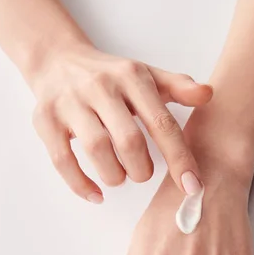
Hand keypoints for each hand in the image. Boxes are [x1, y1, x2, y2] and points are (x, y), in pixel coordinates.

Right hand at [30, 43, 211, 202]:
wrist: (58, 60)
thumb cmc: (111, 77)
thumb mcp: (147, 76)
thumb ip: (178, 87)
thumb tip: (208, 94)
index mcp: (132, 76)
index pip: (162, 122)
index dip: (180, 158)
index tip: (193, 187)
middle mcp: (100, 87)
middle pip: (129, 140)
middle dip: (142, 169)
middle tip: (143, 174)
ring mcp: (70, 102)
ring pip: (96, 149)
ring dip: (115, 175)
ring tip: (120, 176)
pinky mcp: (45, 119)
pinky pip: (62, 159)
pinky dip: (81, 183)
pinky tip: (96, 194)